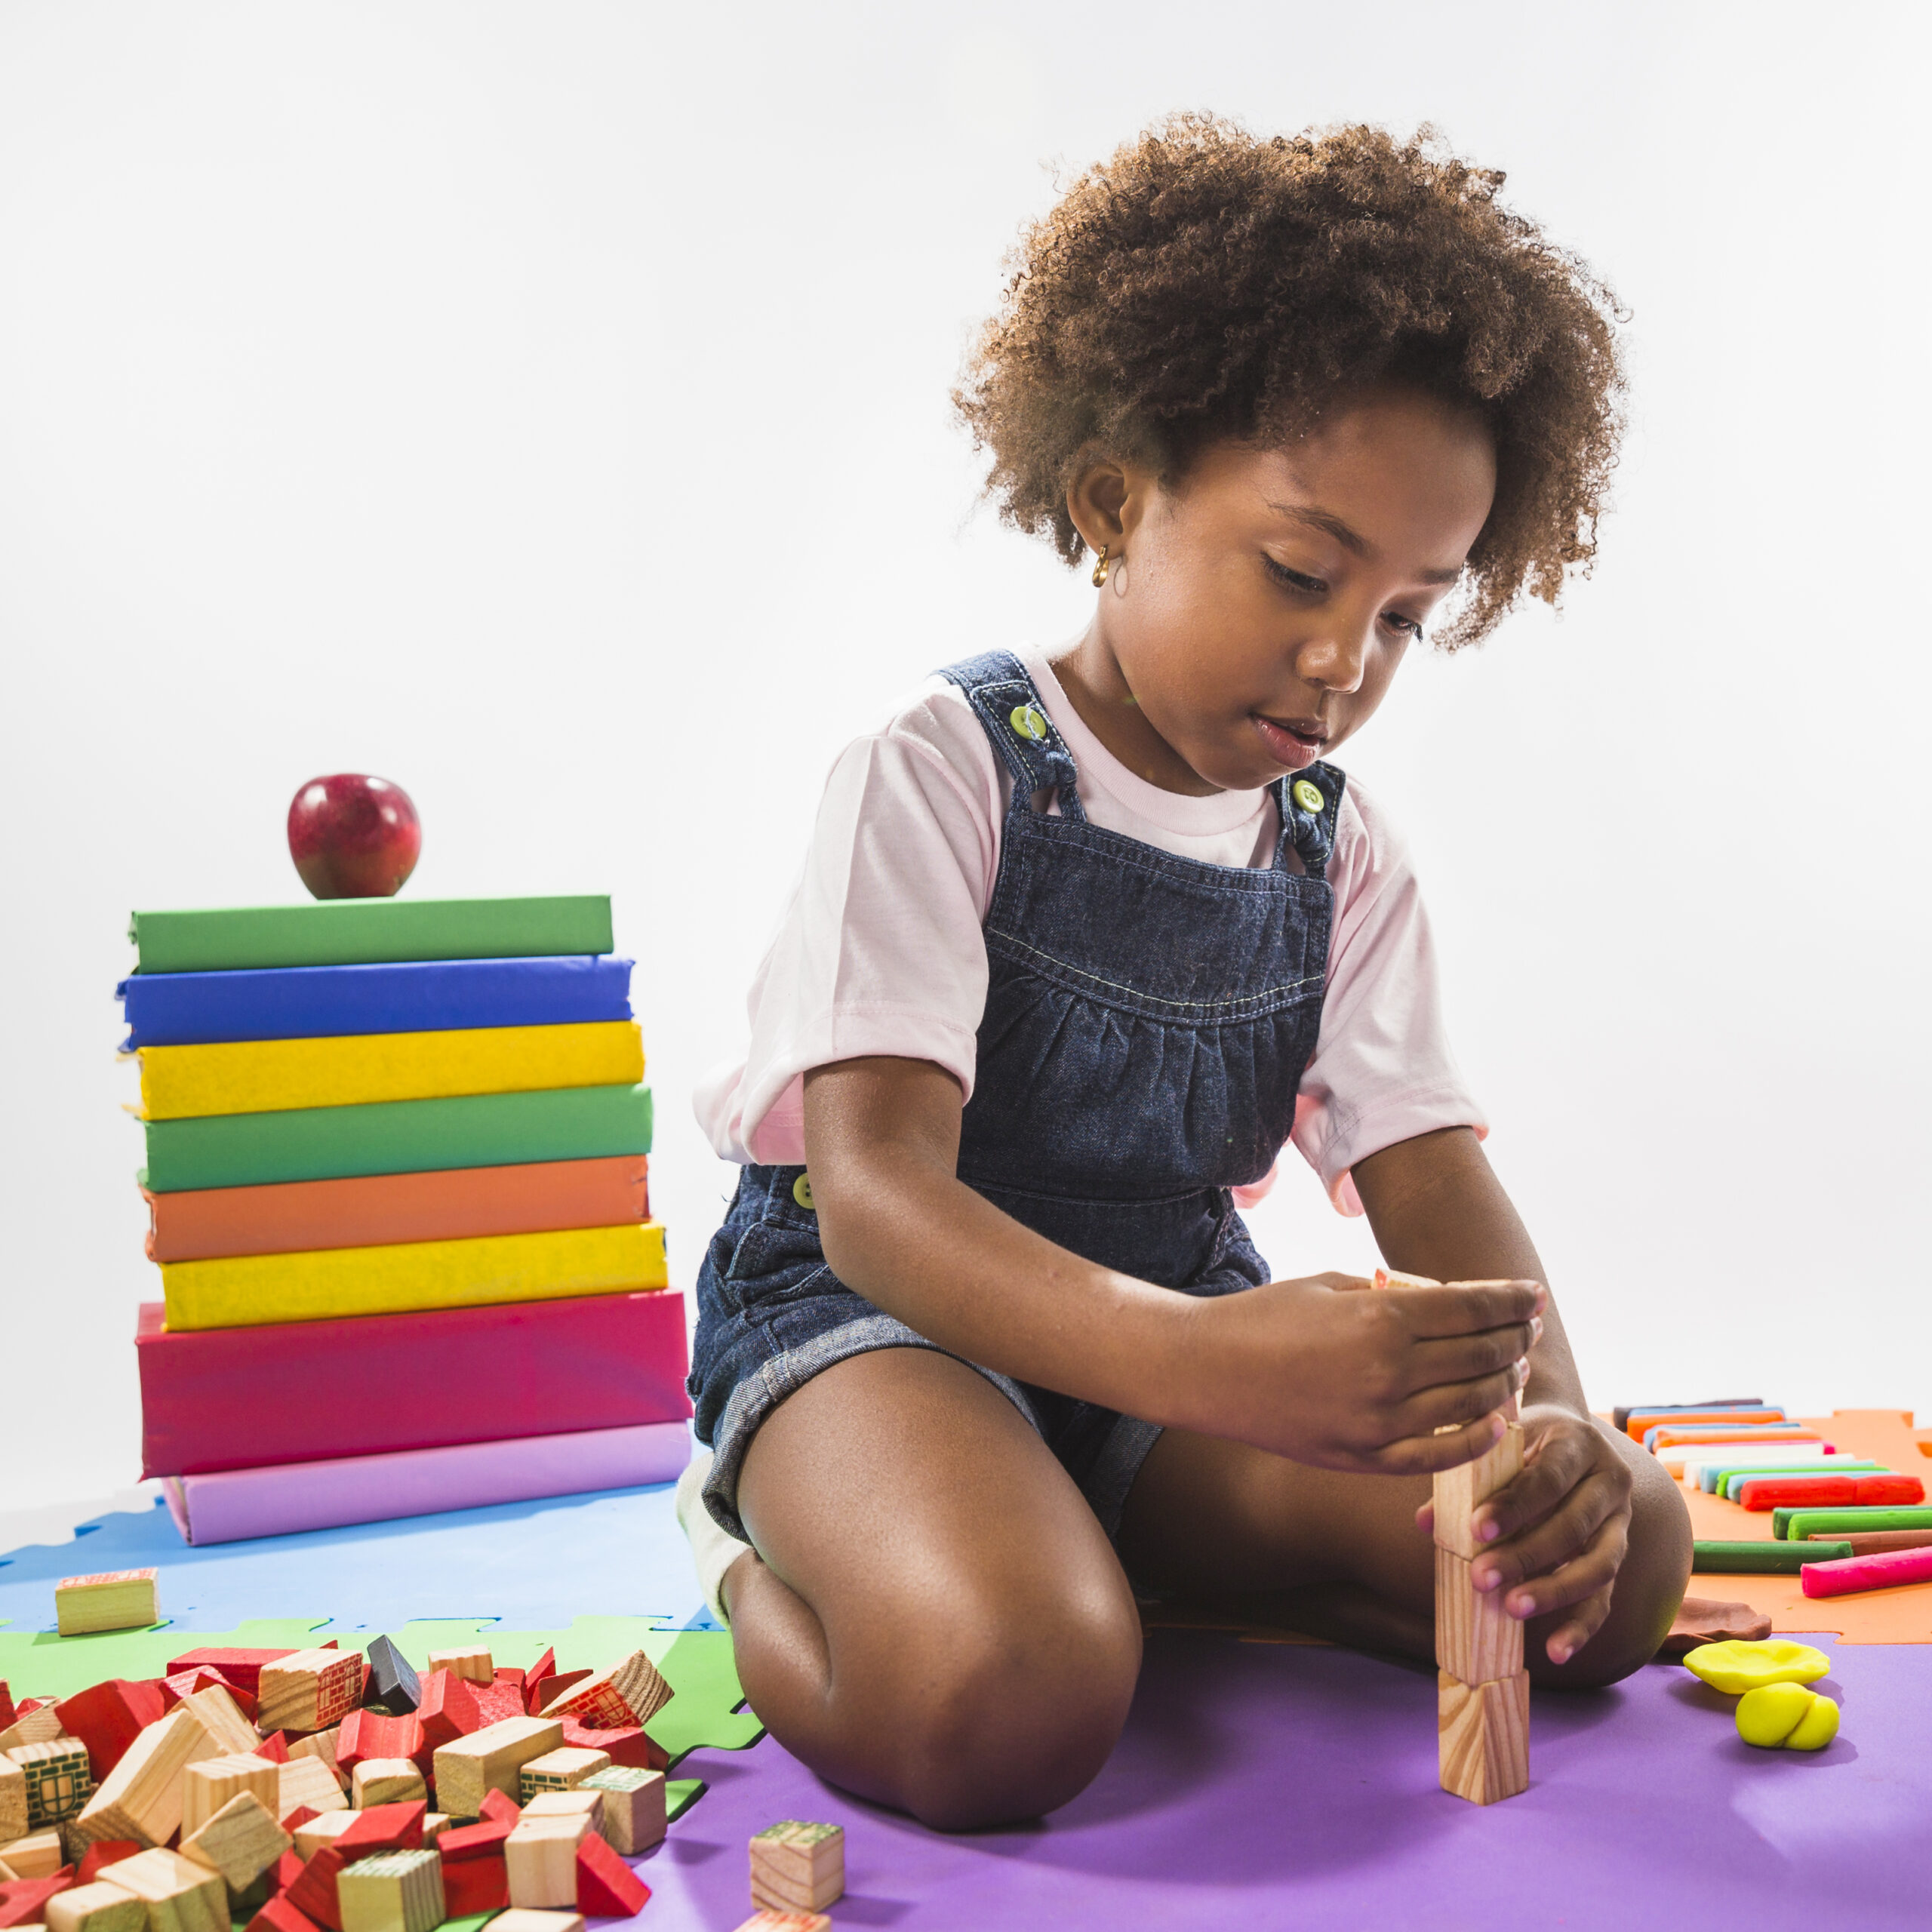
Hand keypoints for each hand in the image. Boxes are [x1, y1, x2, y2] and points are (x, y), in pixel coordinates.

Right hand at [1182, 1271, 1544, 1472]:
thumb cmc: (1265, 1317)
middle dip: (1515, 1338)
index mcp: (1381, 1317)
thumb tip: (1449, 1303)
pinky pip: (1442, 1454)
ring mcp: (1380, 1421)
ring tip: (1512, 1368)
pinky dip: (1478, 1438)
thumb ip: (1395, 1294)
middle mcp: (1390, 1371)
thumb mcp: (1331, 1284)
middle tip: (1526, 1328)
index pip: (1473, 1307)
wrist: (1206, 1371)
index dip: (1512, 1299)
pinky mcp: (1365, 1458)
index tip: (1532, 1294)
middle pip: (1483, 1355)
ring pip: (1474, 1405)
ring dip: (1504, 1384)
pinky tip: (1494, 1422)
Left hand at [1417, 1402, 1636, 1665]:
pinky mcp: (1616, 1555)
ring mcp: (1620, 1521)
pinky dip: (1581, 1627)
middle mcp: (1610, 1481)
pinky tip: (1555, 1652)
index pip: (1548, 1478)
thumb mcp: (1497, 1447)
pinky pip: (1605, 1597)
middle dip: (1526, 1555)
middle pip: (1573, 1525)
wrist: (1565, 1436)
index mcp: (1579, 1443)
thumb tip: (1426, 1521)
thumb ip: (1464, 1480)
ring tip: (1511, 1609)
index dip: (1513, 1506)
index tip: (1476, 1529)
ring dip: (1554, 1591)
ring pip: (1598, 1564)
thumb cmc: (1520, 1442)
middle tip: (1481, 1577)